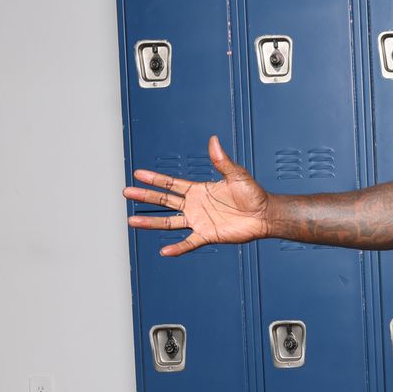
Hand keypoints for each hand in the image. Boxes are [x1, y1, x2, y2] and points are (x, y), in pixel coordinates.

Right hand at [124, 136, 269, 254]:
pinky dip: (178, 247)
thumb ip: (222, 160)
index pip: (171, 184)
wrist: (265, 214)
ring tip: (132, 221)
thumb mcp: (236, 175)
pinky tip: (165, 251)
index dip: (155, 179)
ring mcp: (199, 221)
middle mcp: (195, 205)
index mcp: (199, 190)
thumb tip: (214, 140)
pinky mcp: (208, 235)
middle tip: (127, 193)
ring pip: (169, 222)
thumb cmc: (253, 194)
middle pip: (164, 201)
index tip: (138, 174)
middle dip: (145, 196)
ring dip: (151, 222)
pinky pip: (189, 242)